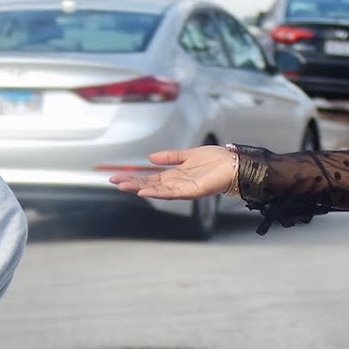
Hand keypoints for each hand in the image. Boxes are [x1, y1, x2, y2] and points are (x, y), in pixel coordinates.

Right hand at [109, 146, 237, 198]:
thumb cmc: (216, 160)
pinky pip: (172, 193)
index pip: (149, 179)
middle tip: (113, 181)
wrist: (235, 164)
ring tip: (124, 187)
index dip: (134, 178)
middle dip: (131, 183)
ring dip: (139, 189)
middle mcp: (177, 184)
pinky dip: (157, 192)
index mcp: (175, 176)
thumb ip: (171, 157)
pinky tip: (145, 191)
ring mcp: (184, 189)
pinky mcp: (192, 191)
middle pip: (149, 185)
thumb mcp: (189, 154)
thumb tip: (151, 158)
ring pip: (157, 190)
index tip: (117, 176)